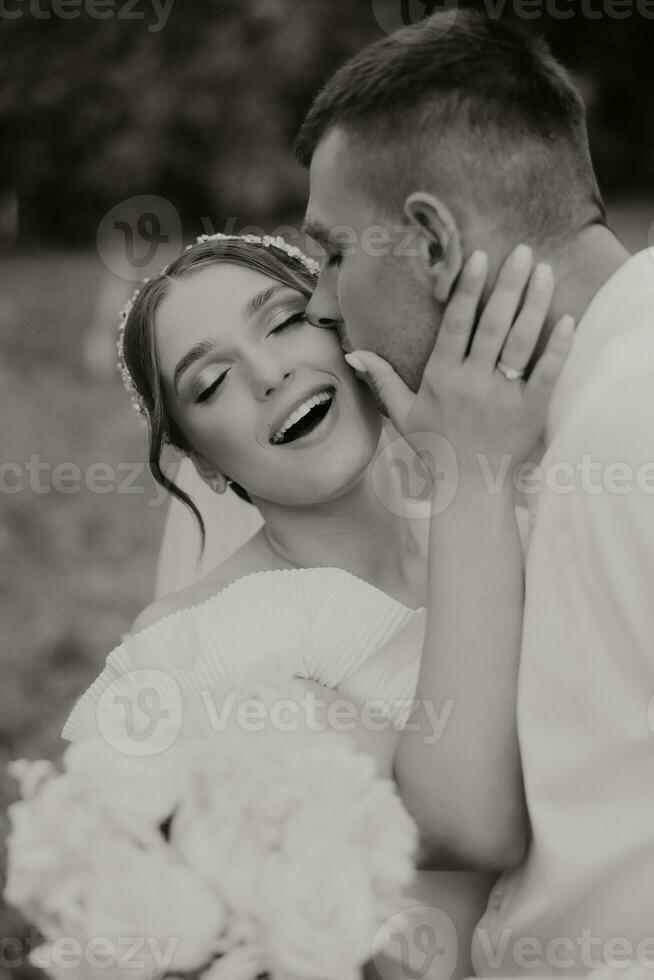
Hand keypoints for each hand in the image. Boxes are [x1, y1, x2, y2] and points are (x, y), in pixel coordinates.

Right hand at [345, 244, 573, 483]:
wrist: (469, 491)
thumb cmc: (436, 449)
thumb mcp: (403, 414)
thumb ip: (381, 380)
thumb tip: (354, 353)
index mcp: (442, 378)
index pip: (456, 325)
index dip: (468, 290)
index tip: (478, 257)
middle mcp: (472, 384)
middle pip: (493, 325)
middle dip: (507, 284)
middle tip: (521, 251)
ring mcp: (503, 397)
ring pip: (520, 342)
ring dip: (534, 304)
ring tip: (543, 271)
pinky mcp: (530, 411)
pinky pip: (546, 373)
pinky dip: (558, 347)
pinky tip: (568, 319)